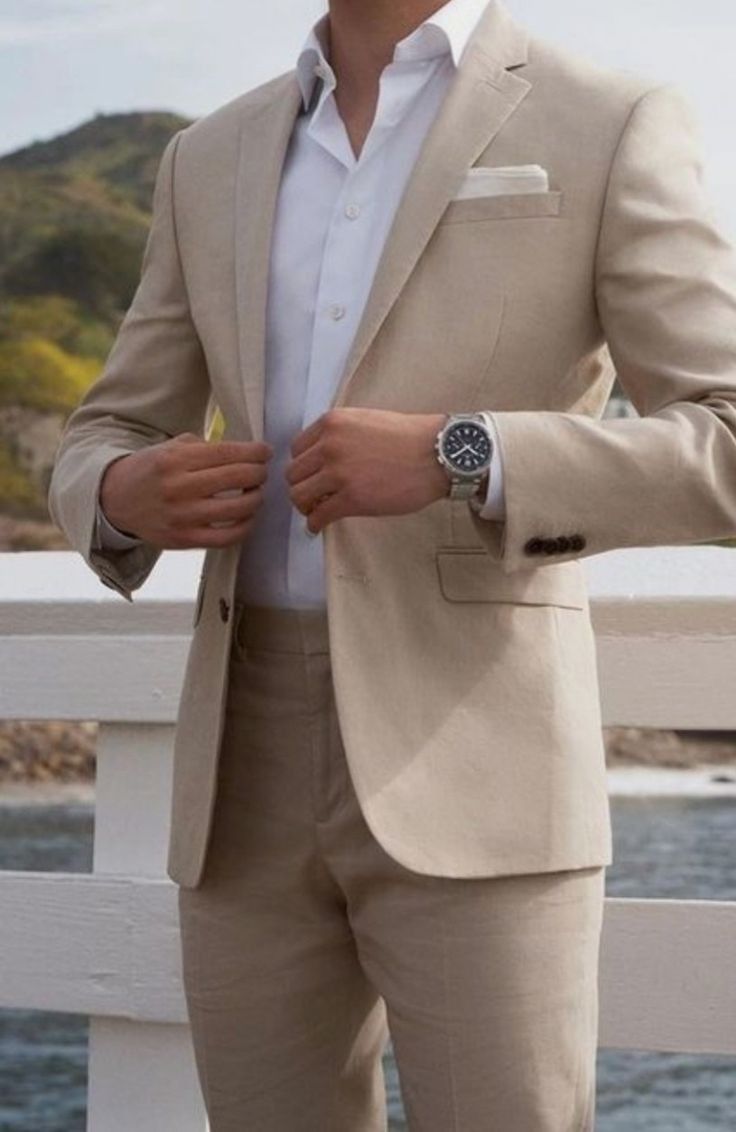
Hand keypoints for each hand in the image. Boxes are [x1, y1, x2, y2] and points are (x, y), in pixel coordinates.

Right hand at [99, 432, 272, 548]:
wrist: (114, 500)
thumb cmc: (151, 470)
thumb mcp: (170, 448)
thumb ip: (205, 448)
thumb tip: (246, 453)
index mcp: (175, 459)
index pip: (228, 452)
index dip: (255, 452)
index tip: (265, 451)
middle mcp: (178, 487)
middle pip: (237, 477)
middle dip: (259, 472)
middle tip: (262, 471)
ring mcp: (182, 516)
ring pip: (237, 508)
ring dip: (256, 498)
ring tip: (256, 492)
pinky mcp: (184, 540)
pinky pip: (227, 537)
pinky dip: (245, 526)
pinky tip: (248, 516)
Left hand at [286, 408, 448, 534]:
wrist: (437, 453)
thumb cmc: (410, 438)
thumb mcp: (366, 420)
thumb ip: (341, 434)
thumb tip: (324, 456)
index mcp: (332, 423)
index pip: (297, 449)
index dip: (305, 466)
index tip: (313, 476)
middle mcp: (329, 445)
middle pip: (294, 474)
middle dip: (302, 487)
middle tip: (314, 497)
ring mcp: (339, 473)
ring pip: (299, 496)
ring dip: (306, 506)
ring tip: (317, 511)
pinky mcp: (351, 499)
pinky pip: (318, 516)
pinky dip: (314, 524)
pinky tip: (319, 527)